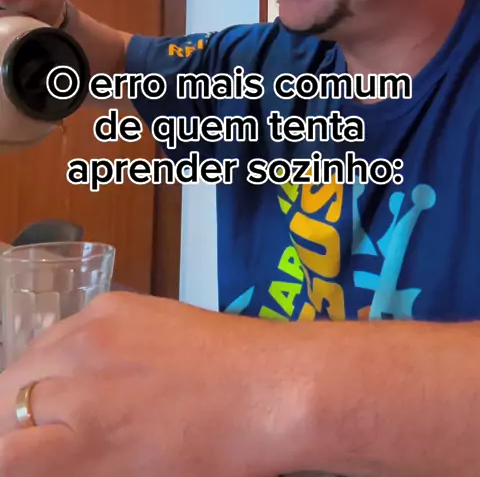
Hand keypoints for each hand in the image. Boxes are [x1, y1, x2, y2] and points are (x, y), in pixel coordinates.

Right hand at [0, 292, 299, 476]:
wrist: (269, 387)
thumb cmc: (217, 454)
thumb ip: (78, 467)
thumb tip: (49, 456)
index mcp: (87, 439)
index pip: (4, 454)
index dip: (10, 457)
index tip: (26, 456)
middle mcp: (81, 377)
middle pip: (4, 398)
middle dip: (11, 423)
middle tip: (36, 437)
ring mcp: (96, 331)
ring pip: (26, 359)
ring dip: (29, 385)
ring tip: (57, 403)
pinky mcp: (113, 303)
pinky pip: (62, 329)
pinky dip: (61, 353)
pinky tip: (87, 368)